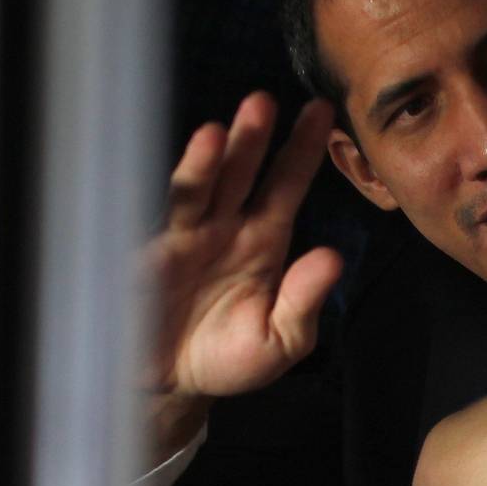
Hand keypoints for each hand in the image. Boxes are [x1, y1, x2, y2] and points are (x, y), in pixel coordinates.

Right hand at [139, 92, 342, 454]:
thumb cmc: (230, 358)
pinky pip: (165, 219)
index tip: (323, 113)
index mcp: (264, 241)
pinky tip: (180, 175)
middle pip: (243, 173)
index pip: (287, 186)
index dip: (303, 151)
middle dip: (254, 137)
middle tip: (267, 99)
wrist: (172, 386)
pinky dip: (175, 193)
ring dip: (212, 159)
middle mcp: (226, 228)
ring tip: (223, 128)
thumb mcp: (281, 340)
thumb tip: (333, 259)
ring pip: (203, 187)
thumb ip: (305, 300)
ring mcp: (188, 237)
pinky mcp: (153, 255)